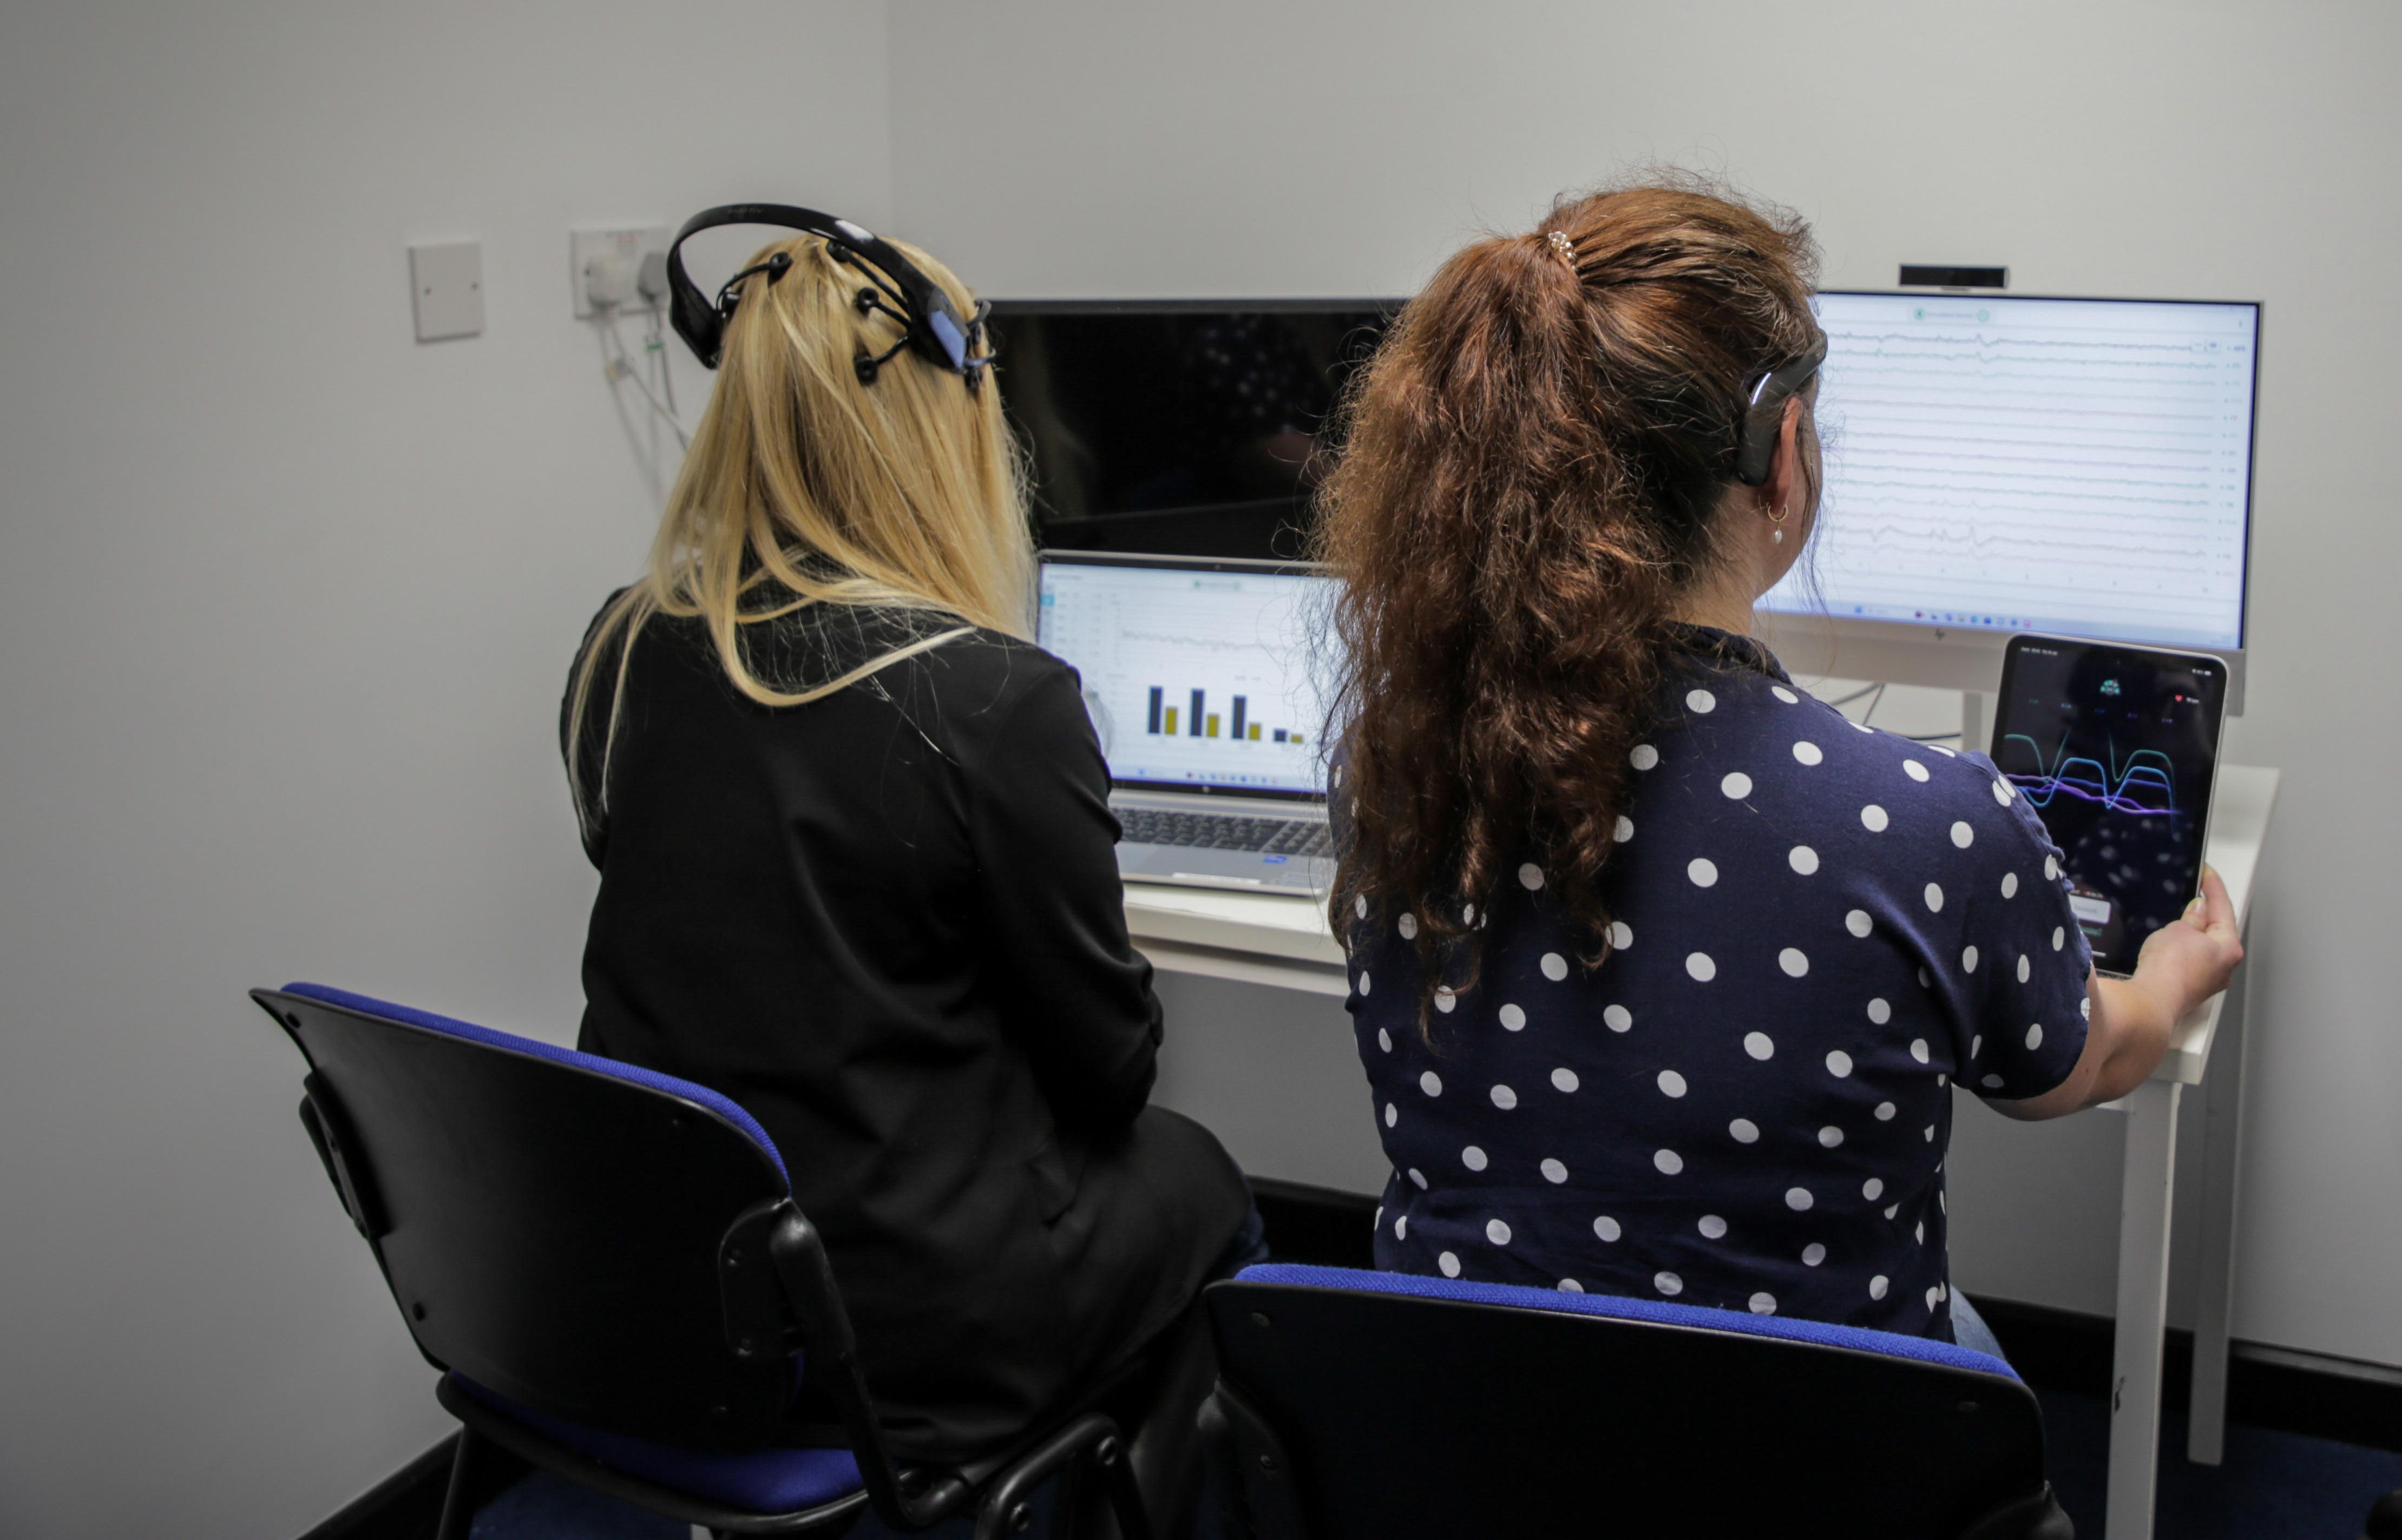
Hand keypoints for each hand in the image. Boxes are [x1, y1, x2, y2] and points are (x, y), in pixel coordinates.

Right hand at [2130, 865, 2242, 1021]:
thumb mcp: (2179, 928)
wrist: (2152, 1001)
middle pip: (2216, 931)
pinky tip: (2167, 950)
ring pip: (2202, 950)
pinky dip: (2180, 953)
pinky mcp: (2190, 990)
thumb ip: (2192, 917)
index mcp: (2229, 947)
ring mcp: (2208, 981)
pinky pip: (2188, 964)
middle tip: (2191, 897)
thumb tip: (2197, 910)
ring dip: (2190, 936)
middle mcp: (2224, 967)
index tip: (2208, 873)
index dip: (2213, 887)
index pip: (2223, 908)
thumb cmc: (2171, 968)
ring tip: (2174, 926)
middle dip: (2203, 915)